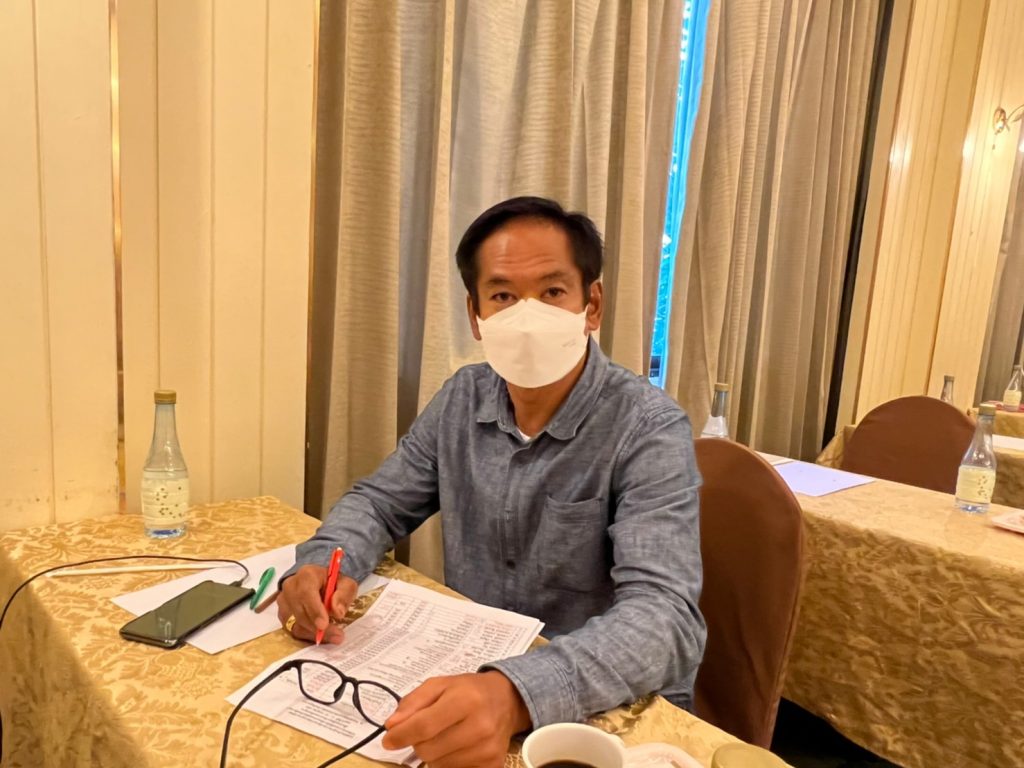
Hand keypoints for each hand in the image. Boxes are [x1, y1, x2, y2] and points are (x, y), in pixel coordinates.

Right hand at [277, 564, 357, 642]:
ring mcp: (284, 602)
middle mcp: (291, 587)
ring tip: (333, 636)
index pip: (305, 594)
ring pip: (294, 624)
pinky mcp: (283, 615)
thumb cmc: (333, 582)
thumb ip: (344, 595)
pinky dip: (308, 635)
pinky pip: (293, 630)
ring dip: (314, 634)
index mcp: (307, 575)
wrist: (320, 581)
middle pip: (299, 612)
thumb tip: (337, 612)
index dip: (314, 611)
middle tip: (337, 635)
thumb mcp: (346, 584)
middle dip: (317, 627)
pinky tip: (322, 635)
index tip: (324, 625)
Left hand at [382, 671, 530, 767]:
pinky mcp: (492, 765)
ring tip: (446, 735)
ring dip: (434, 753)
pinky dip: (448, 762)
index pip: (423, 726)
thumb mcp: (440, 684)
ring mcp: (487, 749)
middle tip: (426, 730)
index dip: (401, 735)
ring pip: (438, 764)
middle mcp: (480, 726)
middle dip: (418, 742)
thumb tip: (392, 726)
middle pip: (428, 750)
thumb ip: (412, 702)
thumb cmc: (469, 690)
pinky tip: (457, 746)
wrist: (507, 701)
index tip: (388, 739)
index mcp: (465, 700)